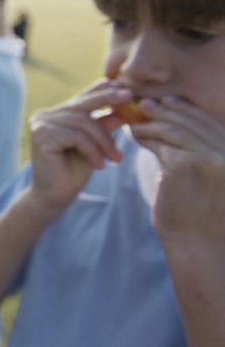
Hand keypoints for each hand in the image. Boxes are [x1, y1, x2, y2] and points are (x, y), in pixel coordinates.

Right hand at [26, 80, 133, 213]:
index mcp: (55, 114)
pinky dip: (93, 151)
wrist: (55, 197)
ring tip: (116, 158)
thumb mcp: (96, 144)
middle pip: (82, 103)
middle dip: (108, 99)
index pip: (82, 96)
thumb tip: (124, 108)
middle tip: (129, 96)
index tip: (126, 89)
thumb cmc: (75, 171)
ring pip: (83, 122)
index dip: (103, 90)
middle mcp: (44, 115)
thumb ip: (104, 125)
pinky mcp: (41, 136)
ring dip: (104, 141)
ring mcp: (40, 124)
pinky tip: (100, 166)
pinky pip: (77, 136)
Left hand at [129, 96, 224, 251]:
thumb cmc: (202, 214)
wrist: (199, 245)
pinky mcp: (185, 166)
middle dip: (167, 109)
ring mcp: (209, 158)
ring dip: (152, 122)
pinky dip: (146, 136)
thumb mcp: (207, 177)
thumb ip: (198, 151)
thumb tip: (170, 125)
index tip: (168, 101)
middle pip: (194, 120)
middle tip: (144, 104)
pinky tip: (135, 135)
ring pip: (175, 129)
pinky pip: (161, 143)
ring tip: (135, 120)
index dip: (187, 108)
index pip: (210, 121)